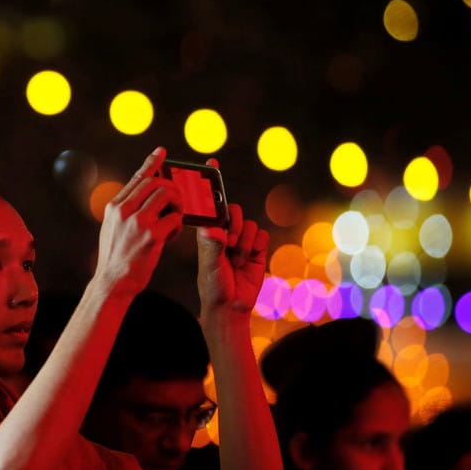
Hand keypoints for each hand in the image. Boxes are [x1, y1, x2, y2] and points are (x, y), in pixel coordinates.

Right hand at [93, 147, 182, 298]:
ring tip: (174, 217)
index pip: (137, 178)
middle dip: (172, 188)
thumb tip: (145, 196)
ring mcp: (138, 222)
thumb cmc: (116, 258)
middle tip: (177, 199)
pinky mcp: (152, 236)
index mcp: (115, 207)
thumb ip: (126, 211)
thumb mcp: (113, 228)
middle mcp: (124, 210)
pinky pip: (174, 219)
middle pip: (156, 183)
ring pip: (167, 195)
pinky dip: (176, 226)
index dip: (151, 163)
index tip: (161, 152)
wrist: (112, 283)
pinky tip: (170, 236)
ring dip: (177, 204)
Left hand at [195, 160, 268, 318]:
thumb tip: (214, 228)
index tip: (212, 162)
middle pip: (234, 210)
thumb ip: (213, 246)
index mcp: (208, 231)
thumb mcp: (210, 266)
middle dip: (234, 226)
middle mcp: (224, 231)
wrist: (231, 307)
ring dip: (245, 243)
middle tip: (229, 243)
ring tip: (236, 260)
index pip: (210, 203)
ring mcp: (241, 239)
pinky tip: (248, 261)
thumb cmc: (213, 286)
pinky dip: (256, 248)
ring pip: (249, 225)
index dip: (211, 183)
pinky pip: (262, 236)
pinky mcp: (257, 248)